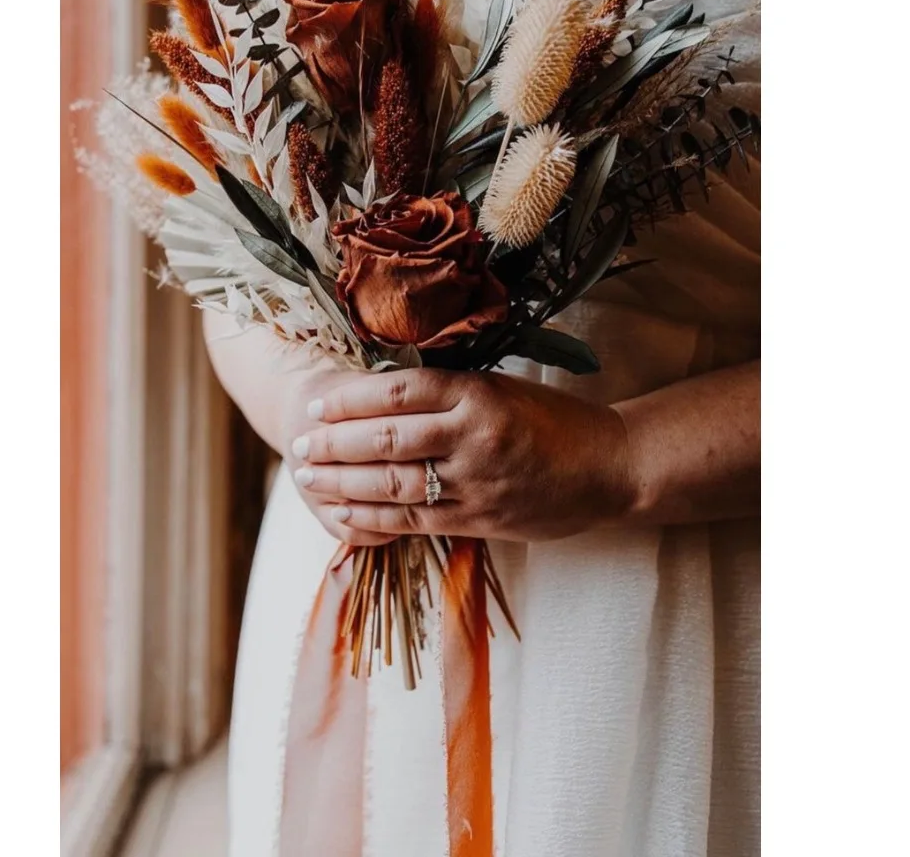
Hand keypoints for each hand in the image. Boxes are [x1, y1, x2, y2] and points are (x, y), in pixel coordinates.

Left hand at [288, 368, 635, 543]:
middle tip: (298, 444)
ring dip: (341, 482)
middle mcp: (472, 436)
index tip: (318, 404)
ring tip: (307, 478)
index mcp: (478, 394)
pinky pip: (414, 521)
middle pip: (385, 438)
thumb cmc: (557, 421)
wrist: (612, 468)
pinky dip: (371, 518)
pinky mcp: (478, 520)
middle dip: (333, 443)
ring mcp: (474, 482)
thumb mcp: (504, 389)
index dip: (351, 399)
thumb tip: (384, 395)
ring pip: (392, 482)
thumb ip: (451, 393)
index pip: (398, 392)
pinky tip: (342, 514)